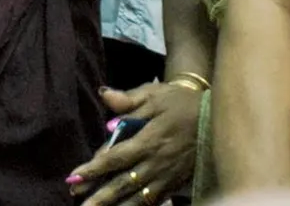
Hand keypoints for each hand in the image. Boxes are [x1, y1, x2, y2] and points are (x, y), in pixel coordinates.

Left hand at [68, 81, 199, 205]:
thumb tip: (104, 96)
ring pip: (138, 196)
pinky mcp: (176, 183)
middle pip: (123, 182)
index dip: (93, 169)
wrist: (216, 116)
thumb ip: (128, 99)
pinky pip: (154, 199)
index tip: (73, 178)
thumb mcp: (155, 94)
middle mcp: (156, 161)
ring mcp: (167, 175)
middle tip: (79, 203)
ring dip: (116, 205)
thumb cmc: (180, 102)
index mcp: (148, 139)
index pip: (114, 157)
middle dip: (99, 195)